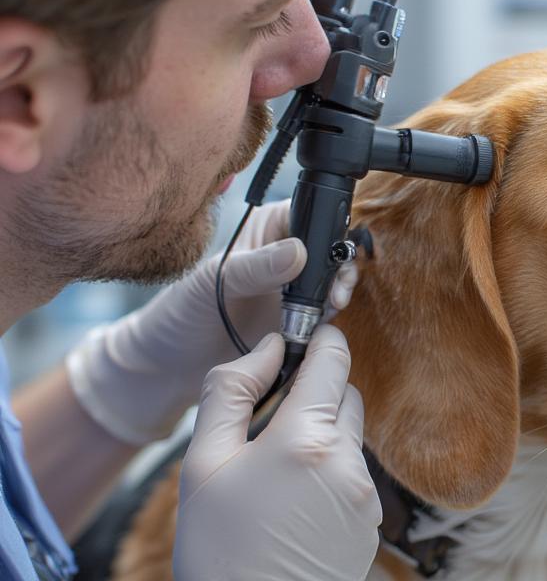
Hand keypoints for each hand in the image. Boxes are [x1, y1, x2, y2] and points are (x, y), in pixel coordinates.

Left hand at [65, 200, 358, 444]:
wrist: (172, 366)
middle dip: (339, 266)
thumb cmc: (182, 313)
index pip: (308, 214)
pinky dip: (331, 320)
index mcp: (264, 232)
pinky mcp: (299, 322)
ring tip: (333, 305)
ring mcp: (293, 291)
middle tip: (336, 288)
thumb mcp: (215, 284)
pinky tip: (323, 326)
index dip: (326, 229)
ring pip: (332, 282)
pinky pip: (326, 315)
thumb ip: (256, 268)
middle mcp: (284, 257)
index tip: (330, 254)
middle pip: (329, 249)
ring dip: (339, 292)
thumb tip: (299, 252)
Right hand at [161, 326, 380, 580]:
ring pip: (349, 440)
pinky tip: (294, 513)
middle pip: (346, 397)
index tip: (301, 344)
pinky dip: (330, 479)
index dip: (317, 344)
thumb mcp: (202, 463)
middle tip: (268, 428)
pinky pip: (354, 480)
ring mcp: (368, 498)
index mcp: (308, 438)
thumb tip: (268, 347)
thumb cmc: (217, 552)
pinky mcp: (373, 527)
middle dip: (315, 397)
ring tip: (274, 483)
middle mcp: (350, 462)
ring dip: (321, 441)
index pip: (334, 359)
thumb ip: (233, 391)